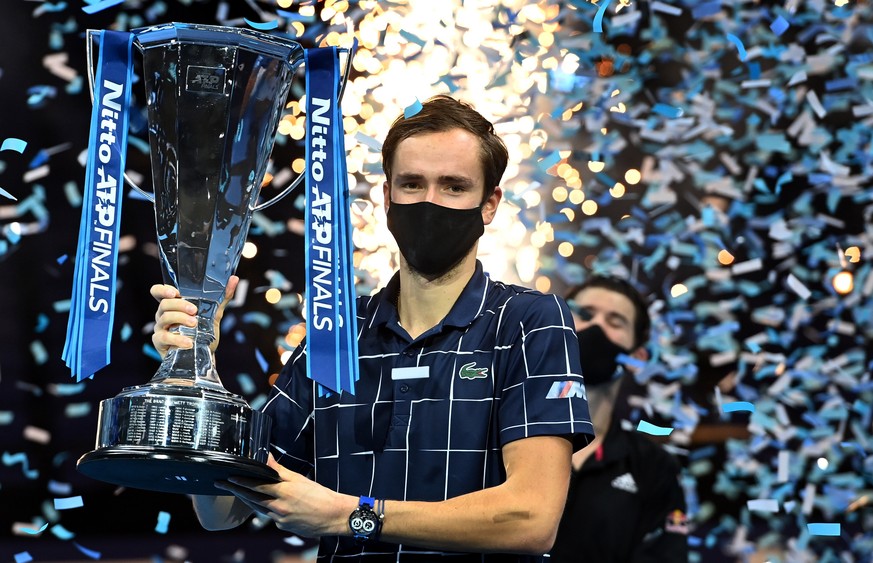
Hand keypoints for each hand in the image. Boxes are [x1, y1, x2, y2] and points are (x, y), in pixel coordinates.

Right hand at [150, 275, 238, 357]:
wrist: (205, 356)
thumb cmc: (205, 333)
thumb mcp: (214, 314)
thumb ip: (223, 297)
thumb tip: (234, 279)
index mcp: (174, 305)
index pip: (158, 292)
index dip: (163, 290)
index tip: (175, 292)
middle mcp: (164, 314)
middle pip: (164, 304)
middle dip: (180, 305)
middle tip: (195, 311)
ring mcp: (160, 328)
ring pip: (164, 318)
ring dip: (180, 319)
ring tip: (195, 325)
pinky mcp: (160, 343)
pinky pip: (163, 337)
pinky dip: (176, 339)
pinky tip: (188, 342)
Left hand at [215, 455, 354, 537]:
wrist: (334, 516)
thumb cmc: (320, 495)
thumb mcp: (299, 479)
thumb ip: (280, 470)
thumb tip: (267, 456)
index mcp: (284, 492)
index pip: (256, 486)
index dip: (240, 481)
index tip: (228, 477)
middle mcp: (279, 508)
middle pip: (252, 499)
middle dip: (236, 490)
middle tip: (223, 484)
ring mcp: (280, 520)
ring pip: (259, 509)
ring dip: (247, 501)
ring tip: (237, 493)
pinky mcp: (284, 527)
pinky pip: (271, 517)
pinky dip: (265, 510)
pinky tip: (264, 504)